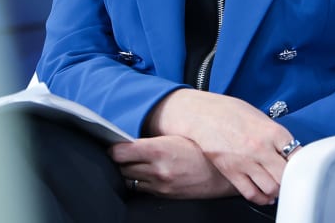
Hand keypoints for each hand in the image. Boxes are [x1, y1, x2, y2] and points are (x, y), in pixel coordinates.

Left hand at [109, 135, 236, 198]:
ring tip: (134, 162)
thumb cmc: (201, 150)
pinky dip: (140, 181)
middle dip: (120, 160)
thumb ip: (151, 140)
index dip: (113, 148)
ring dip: (129, 171)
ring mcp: (160, 186)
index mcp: (158, 150)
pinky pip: (143, 189)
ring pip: (130, 180)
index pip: (119, 153)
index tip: (113, 144)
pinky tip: (146, 173)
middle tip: (123, 152)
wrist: (221, 173)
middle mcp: (157, 170)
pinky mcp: (164, 195)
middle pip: (122, 168)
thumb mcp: (175, 137)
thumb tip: (129, 138)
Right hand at [143, 89, 298, 204]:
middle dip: (289, 178)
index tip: (298, 164)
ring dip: (276, 189)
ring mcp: (245, 162)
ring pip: (272, 188)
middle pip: (287, 176)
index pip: (298, 155)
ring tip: (275, 184)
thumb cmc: (225, 110)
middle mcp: (261, 148)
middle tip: (287, 176)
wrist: (197, 113)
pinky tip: (263, 193)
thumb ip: (273, 133)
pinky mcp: (231, 172)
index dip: (300, 162)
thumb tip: (286, 148)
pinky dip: (261, 197)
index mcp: (271, 131)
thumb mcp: (256, 115)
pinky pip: (251, 193)